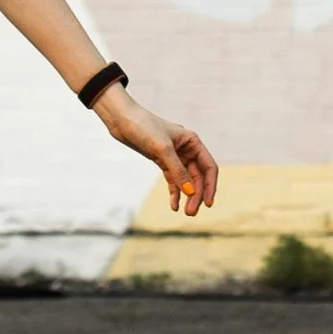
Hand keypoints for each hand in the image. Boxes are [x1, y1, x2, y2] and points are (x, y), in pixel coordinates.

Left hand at [95, 86, 216, 216]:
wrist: (122, 120)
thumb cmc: (144, 127)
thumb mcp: (162, 149)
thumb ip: (177, 171)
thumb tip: (190, 192)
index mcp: (192, 142)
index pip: (208, 167)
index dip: (210, 186)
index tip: (208, 203)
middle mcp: (187, 149)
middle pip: (198, 177)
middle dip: (196, 195)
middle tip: (191, 213)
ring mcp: (175, 156)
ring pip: (186, 180)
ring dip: (187, 196)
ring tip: (186, 213)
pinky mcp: (162, 161)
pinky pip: (173, 180)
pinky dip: (174, 192)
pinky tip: (174, 205)